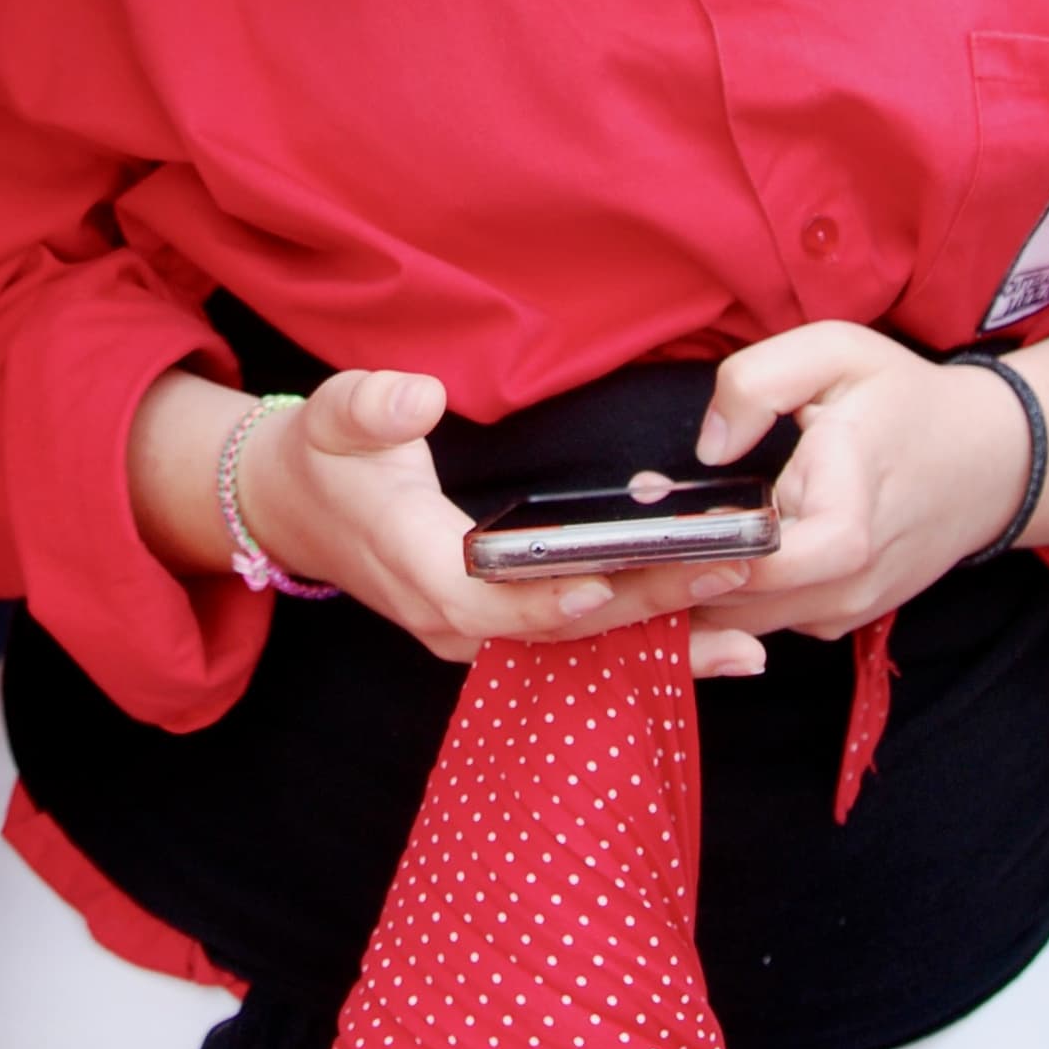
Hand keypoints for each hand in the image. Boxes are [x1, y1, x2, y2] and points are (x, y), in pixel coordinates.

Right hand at [231, 371, 759, 673]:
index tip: (606, 581)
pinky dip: (641, 647)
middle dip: (643, 610)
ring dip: (659, 644)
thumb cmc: (327, 457)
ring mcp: (474, 635)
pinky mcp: (496, 635)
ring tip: (749, 642)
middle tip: (729, 577)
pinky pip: (573, 649)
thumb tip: (417, 397)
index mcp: (415, 560)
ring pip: (573, 651)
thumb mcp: (335, 415)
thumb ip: (373, 405)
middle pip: (554, 631)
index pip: (484, 597)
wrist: (299, 510)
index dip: (543, 597)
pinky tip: (715, 646)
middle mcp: (449, 618)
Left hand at [680, 324, 1029, 647]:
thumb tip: (709, 446)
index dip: (693, 552)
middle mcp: (849, 578)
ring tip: (661, 539)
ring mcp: (849, 607)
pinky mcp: (843, 618)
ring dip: (696, 588)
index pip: (758, 565)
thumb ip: (757, 381)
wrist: (990, 461)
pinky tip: (714, 549)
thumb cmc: (906, 400)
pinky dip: (731, 595)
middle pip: (735, 603)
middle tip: (623, 536)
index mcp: (846, 513)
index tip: (645, 525)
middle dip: (673, 574)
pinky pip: (768, 621)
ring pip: (743, 623)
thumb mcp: (835, 352)